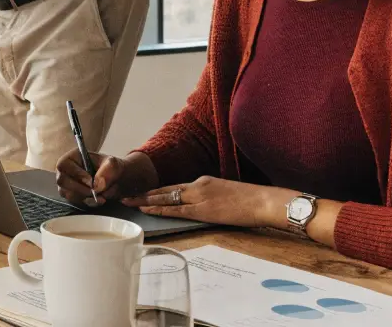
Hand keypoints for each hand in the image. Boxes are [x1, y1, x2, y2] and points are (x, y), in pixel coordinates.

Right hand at [55, 150, 157, 206]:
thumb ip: (107, 171)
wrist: (115, 180)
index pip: (64, 165)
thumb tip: (97, 185)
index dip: (76, 174)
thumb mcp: (113, 164)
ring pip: (67, 194)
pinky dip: (87, 203)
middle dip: (80, 189)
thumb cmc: (111, 168)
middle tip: (95, 192)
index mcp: (72, 157)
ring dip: (84, 197)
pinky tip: (98, 200)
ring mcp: (67, 184)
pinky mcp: (72, 195)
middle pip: (62, 181)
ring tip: (101, 196)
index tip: (90, 181)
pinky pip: (74, 202)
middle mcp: (66, 171)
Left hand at [123, 176, 293, 227]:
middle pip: (165, 190)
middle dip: (144, 193)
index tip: (142, 192)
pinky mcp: (203, 210)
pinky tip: (147, 210)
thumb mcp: (226, 194)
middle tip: (126, 194)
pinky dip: (159, 210)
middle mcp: (197, 185)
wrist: (265, 201)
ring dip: (146, 200)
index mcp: (203, 181)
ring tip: (129, 201)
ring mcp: (199, 196)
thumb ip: (211, 198)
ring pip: (165, 198)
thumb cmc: (252, 201)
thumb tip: (203, 206)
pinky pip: (176, 210)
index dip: (156, 191)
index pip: (174, 186)